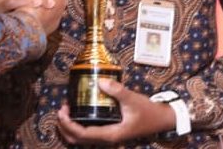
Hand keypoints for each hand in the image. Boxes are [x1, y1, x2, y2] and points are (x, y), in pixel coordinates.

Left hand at [56, 79, 176, 144]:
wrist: (161, 120)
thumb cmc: (147, 112)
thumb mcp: (132, 99)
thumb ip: (117, 90)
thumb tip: (100, 81)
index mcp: (110, 135)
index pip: (82, 134)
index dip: (68, 124)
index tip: (62, 111)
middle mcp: (107, 139)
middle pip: (77, 140)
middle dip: (65, 127)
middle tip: (61, 110)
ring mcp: (108, 138)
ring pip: (82, 139)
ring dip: (70, 128)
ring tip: (66, 111)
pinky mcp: (109, 132)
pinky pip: (89, 134)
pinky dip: (79, 126)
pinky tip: (78, 113)